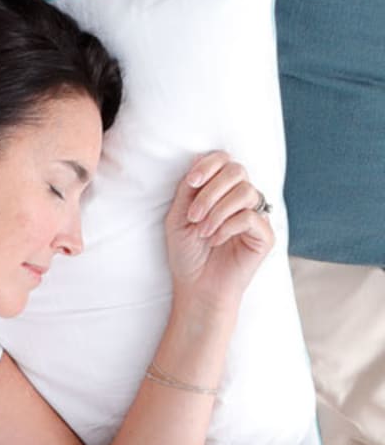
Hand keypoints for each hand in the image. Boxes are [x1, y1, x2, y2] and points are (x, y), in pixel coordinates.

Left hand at [165, 150, 274, 315]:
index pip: (225, 161)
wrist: (196, 286)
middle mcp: (242, 199)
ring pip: (246, 192)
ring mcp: (256, 215)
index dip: (209, 165)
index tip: (190, 182)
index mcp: (221, 191)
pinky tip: (215, 240)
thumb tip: (197, 158)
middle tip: (193, 216)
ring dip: (218, 211)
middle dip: (211, 190)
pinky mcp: (265, 235)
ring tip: (202, 231)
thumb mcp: (178, 217)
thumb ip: (188, 190)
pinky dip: (228, 227)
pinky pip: (251, 217)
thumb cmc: (187, 253)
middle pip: (237, 171)